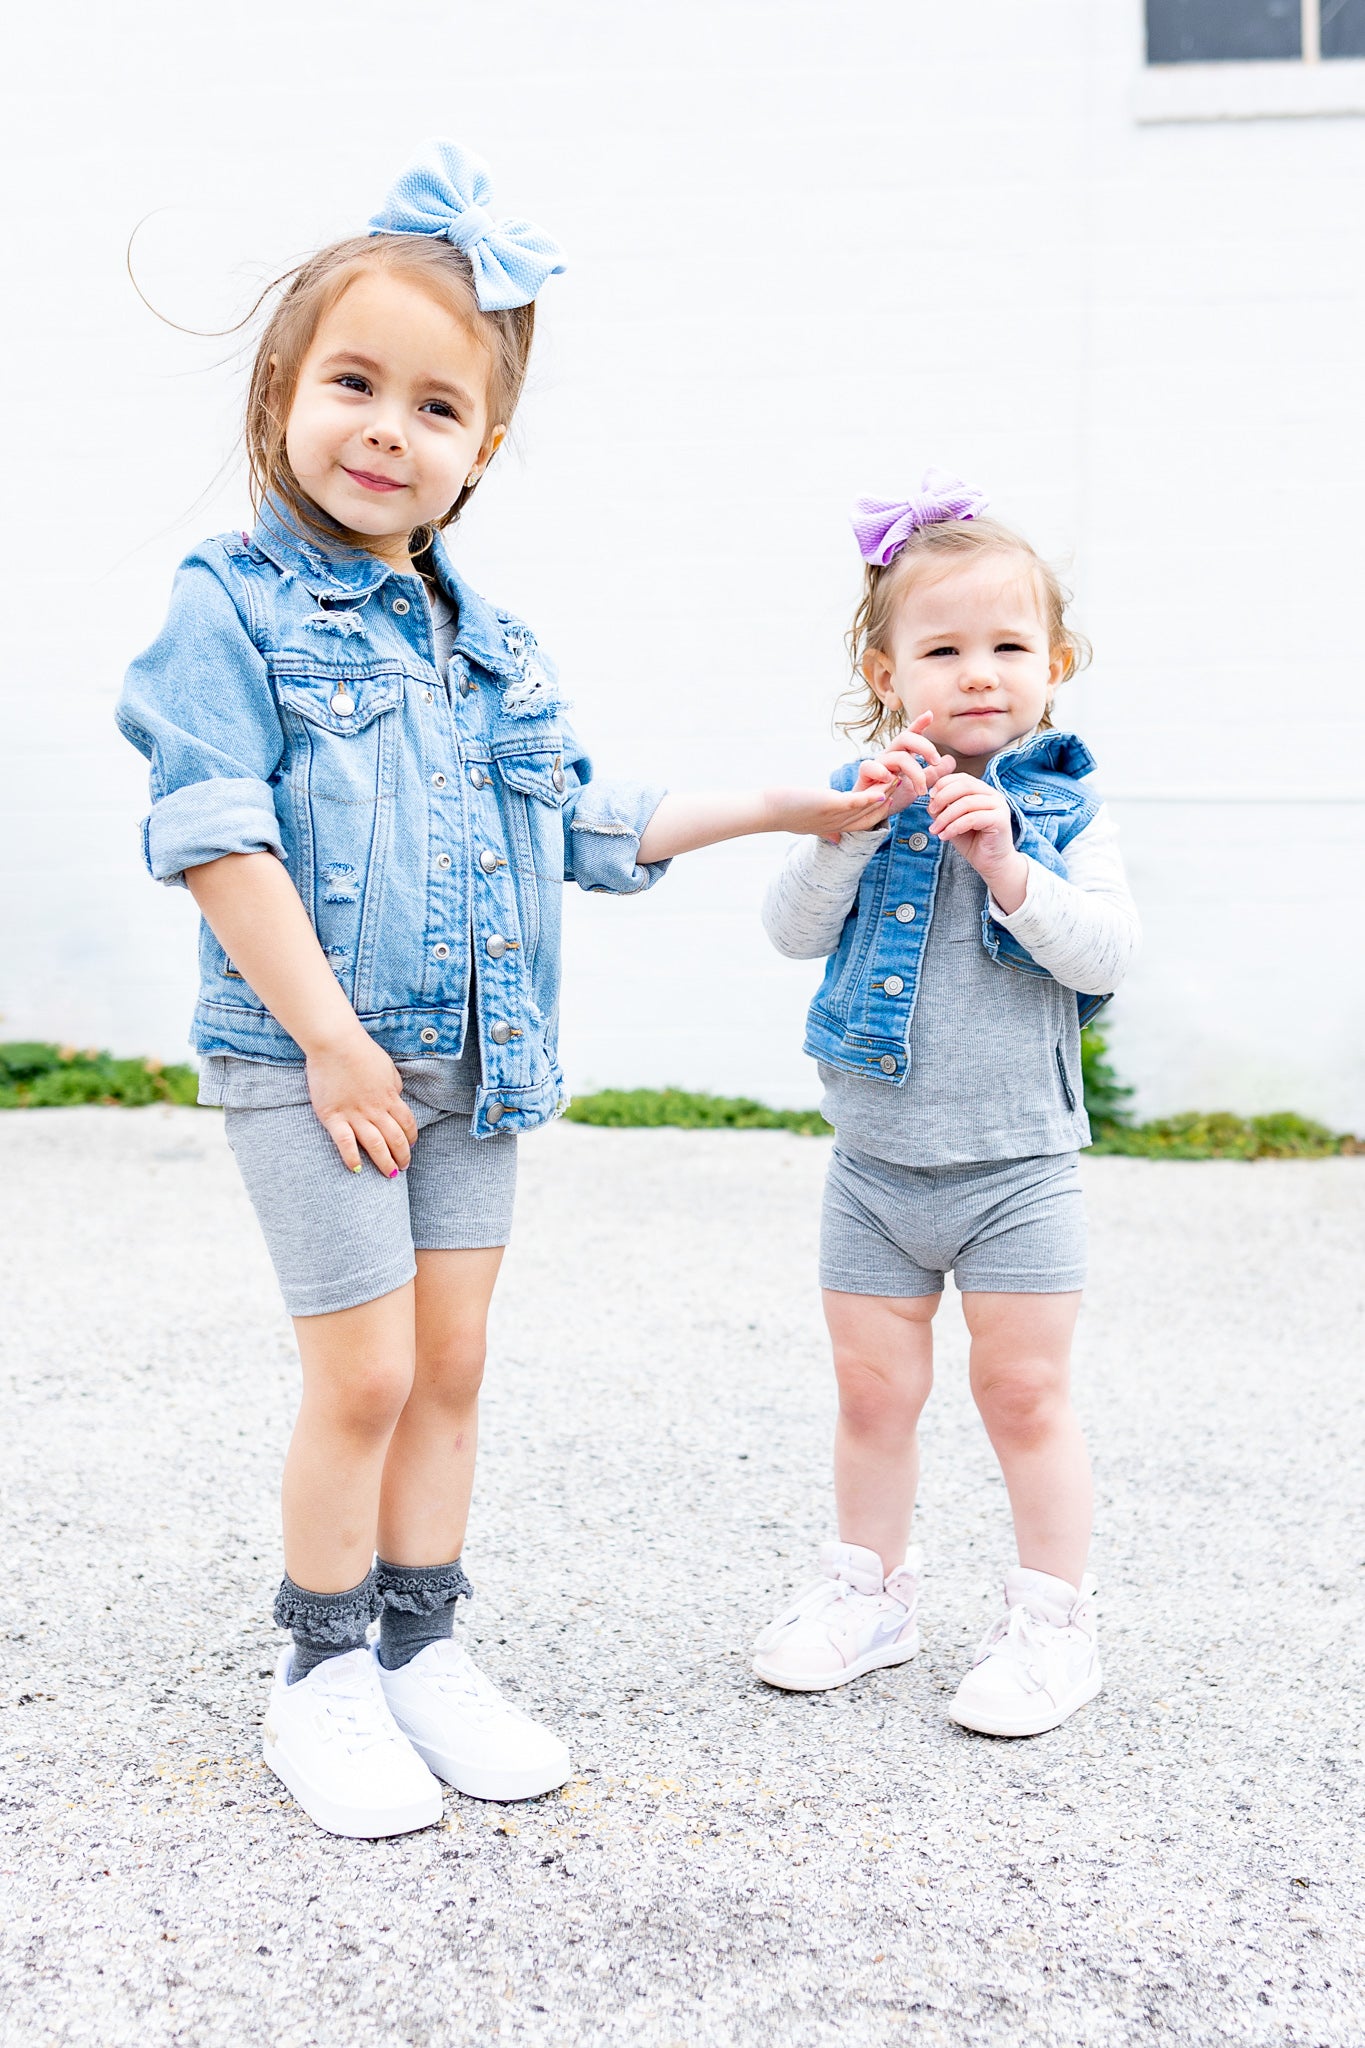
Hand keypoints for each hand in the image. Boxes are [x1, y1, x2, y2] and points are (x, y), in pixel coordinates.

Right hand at [306, 1029, 419, 1177]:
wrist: (335, 1043)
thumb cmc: (361, 1051)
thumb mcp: (387, 1068)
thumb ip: (393, 1086)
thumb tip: (396, 1096)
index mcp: (390, 1096)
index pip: (407, 1123)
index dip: (411, 1138)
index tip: (411, 1146)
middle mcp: (375, 1109)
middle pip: (395, 1139)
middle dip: (402, 1156)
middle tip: (402, 1167)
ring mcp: (355, 1114)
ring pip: (376, 1145)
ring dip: (385, 1162)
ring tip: (389, 1174)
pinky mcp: (333, 1116)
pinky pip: (345, 1143)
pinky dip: (352, 1158)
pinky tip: (357, 1169)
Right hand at [852, 713, 953, 818]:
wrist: (873, 811)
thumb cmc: (893, 795)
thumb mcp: (918, 783)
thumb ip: (933, 773)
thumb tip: (950, 760)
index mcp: (902, 753)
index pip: (911, 735)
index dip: (919, 723)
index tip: (930, 715)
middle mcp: (889, 754)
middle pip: (905, 738)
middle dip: (924, 747)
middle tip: (936, 762)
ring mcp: (877, 764)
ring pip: (898, 757)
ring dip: (915, 773)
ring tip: (922, 791)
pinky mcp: (864, 775)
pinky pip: (869, 766)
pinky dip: (881, 772)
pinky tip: (891, 781)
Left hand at [927, 772, 1028, 910]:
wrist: (992, 864)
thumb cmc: (973, 842)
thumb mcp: (952, 821)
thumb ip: (944, 808)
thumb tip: (931, 799)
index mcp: (983, 791)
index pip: (962, 778)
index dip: (943, 784)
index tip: (930, 798)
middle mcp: (993, 795)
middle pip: (965, 786)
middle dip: (943, 798)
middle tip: (930, 812)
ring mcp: (999, 806)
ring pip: (966, 803)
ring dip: (946, 816)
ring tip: (935, 829)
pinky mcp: (1000, 820)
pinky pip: (972, 818)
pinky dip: (954, 827)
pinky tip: (944, 836)